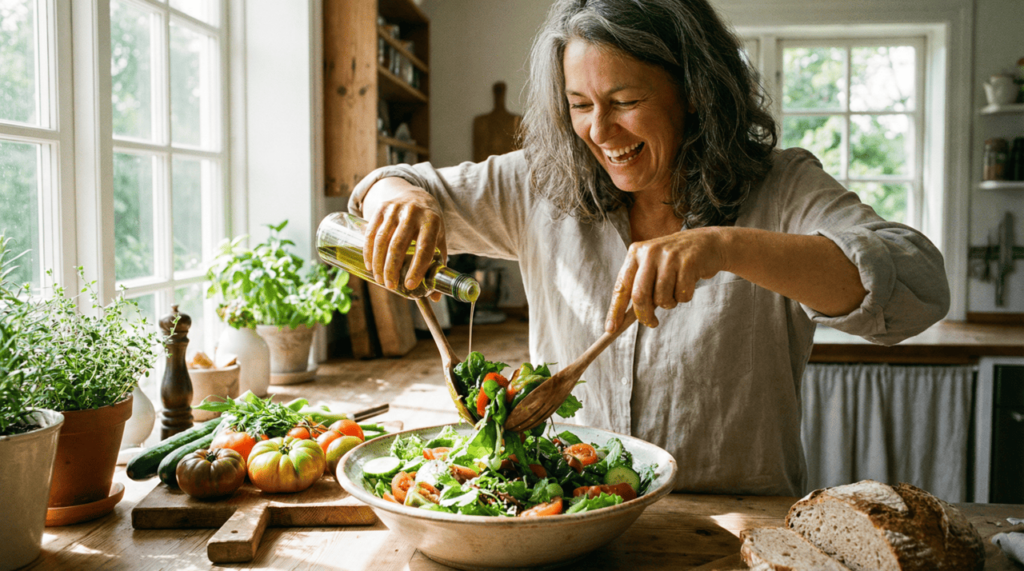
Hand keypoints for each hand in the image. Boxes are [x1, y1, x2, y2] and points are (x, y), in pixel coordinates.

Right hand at [362, 178, 447, 301]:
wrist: (416, 195)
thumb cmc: (429, 224)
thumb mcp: (438, 240)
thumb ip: (437, 265)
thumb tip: (434, 297)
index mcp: (432, 222)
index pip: (424, 248)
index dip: (417, 268)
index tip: (409, 285)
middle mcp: (413, 213)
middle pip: (399, 245)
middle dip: (392, 269)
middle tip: (390, 286)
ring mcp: (395, 209)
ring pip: (382, 239)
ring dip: (378, 262)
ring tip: (379, 279)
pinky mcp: (381, 208)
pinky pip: (371, 232)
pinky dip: (368, 250)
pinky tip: (370, 265)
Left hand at [605, 227, 727, 330]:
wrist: (707, 243)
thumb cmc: (674, 261)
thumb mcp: (652, 266)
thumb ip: (639, 287)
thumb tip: (622, 319)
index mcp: (635, 252)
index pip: (621, 286)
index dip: (615, 310)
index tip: (611, 329)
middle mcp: (650, 252)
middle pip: (640, 295)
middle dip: (644, 315)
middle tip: (651, 323)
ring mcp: (669, 256)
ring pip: (662, 298)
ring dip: (669, 303)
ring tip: (675, 290)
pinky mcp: (688, 263)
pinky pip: (682, 295)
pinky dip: (684, 297)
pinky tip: (687, 283)